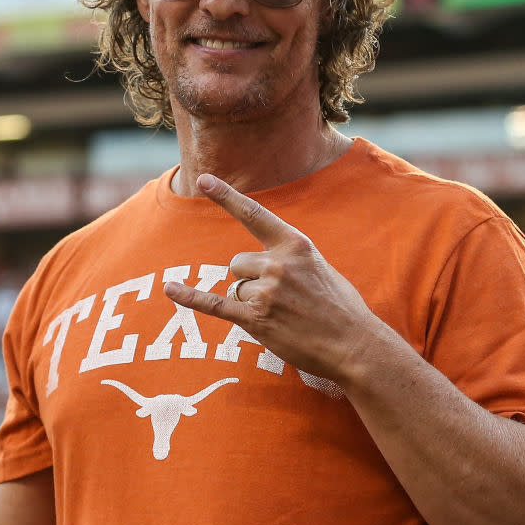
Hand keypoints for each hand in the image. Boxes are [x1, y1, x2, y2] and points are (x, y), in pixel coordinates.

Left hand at [163, 173, 377, 386]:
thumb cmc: (341, 308)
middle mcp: (278, 264)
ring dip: (250, 302)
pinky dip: (190, 297)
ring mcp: (266, 291)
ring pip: (235, 288)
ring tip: (281, 315)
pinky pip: (214, 305)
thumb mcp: (321, 268)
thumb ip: (291, 258)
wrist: (354, 345)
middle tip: (281, 300)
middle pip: (237, 263)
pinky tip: (170, 289)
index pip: (254, 214)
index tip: (202, 179)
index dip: (226, 196)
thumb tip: (266, 261)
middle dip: (250, 280)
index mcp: (295, 245)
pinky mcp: (256, 319)